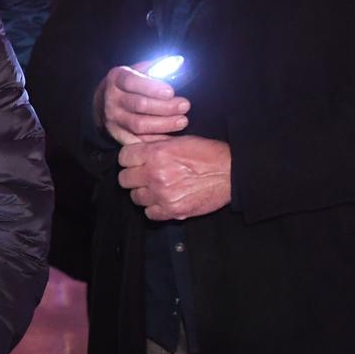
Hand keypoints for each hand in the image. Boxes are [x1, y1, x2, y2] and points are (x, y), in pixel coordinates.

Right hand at [94, 62, 189, 145]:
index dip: (152, 87)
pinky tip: (171, 138)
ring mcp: (113, 119)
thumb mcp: (139, 70)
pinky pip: (137, 141)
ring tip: (182, 120)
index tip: (171, 91)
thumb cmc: (131, 84)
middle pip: (138, 105)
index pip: (132, 82)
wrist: (105, 102)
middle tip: (184, 105)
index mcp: (117, 78)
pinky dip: (155, 141)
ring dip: (163, 124)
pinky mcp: (117, 135)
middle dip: (165, 107)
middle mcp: (112, 99)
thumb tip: (178, 62)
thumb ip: (158, 67)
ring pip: (139, 125)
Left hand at [117, 136, 231, 220]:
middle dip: (133, 176)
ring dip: (143, 193)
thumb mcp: (178, 140)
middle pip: (124, 179)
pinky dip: (154, 208)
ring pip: (135, 197)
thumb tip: (136, 147)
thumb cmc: (207, 154)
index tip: (135, 161)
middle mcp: (155, 174)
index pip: (123, 158)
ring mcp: (162, 195)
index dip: (129, 159)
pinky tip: (163, 200)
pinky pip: (149, 213)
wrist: (231, 172)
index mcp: (156, 153)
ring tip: (156, 188)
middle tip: (144, 175)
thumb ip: (154, 145)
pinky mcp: (172, 211)